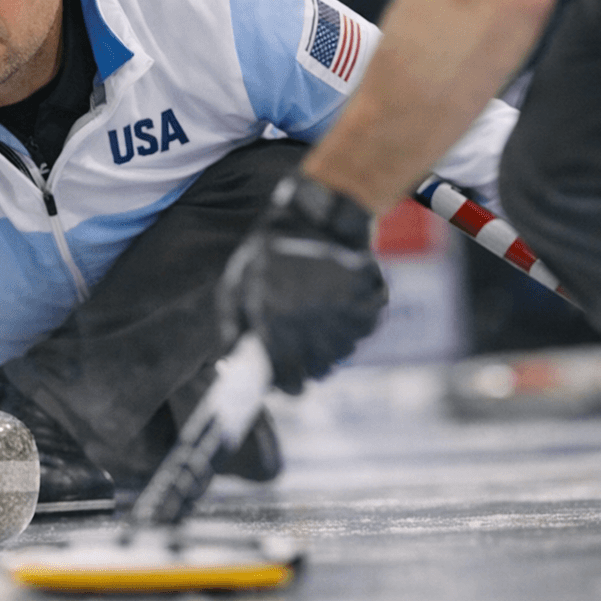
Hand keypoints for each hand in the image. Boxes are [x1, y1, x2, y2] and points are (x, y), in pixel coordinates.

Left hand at [217, 174, 387, 394]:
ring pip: (342, 353)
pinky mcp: (370, 301)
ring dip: (330, 342)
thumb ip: (231, 329)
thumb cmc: (268, 252)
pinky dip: (352, 323)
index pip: (288, 381)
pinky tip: (336, 300)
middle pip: (319, 373)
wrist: (317, 214)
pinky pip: (363, 331)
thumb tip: (231, 366)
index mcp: (274, 323)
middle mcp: (310, 323)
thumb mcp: (234, 285)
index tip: (285, 381)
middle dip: (310, 366)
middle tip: (303, 347)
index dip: (287, 386)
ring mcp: (342, 313)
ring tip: (317, 311)